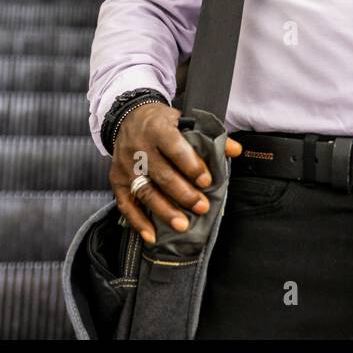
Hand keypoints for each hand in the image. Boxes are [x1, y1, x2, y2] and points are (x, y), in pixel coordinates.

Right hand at [109, 102, 242, 243]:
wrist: (128, 117)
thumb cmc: (162, 122)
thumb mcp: (185, 120)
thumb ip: (210, 136)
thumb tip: (235, 150)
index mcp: (158, 129)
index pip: (175, 149)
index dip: (191, 166)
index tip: (206, 181)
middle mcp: (140, 148)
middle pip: (162, 175)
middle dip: (183, 194)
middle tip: (202, 207)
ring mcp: (126, 166)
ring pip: (145, 192)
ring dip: (165, 211)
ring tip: (182, 225)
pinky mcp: (116, 179)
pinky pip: (126, 204)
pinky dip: (138, 222)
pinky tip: (152, 235)